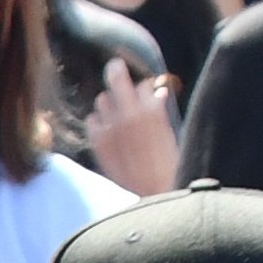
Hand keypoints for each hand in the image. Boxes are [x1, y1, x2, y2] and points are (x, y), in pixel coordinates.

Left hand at [80, 61, 177, 197]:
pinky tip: (106, 131)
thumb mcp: (170, 130)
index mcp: (152, 107)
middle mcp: (130, 112)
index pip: (141, 83)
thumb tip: (158, 93)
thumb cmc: (168, 162)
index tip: (142, 96)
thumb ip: (160, 109)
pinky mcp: (99, 141)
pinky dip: (98, 123)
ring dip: (108, 104)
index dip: (142, 90)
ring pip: (102, 99)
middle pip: (116, 77)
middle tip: (116, 72)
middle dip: (118, 77)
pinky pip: (92, 121)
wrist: (156, 190)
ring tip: (115, 116)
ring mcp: (112, 126)